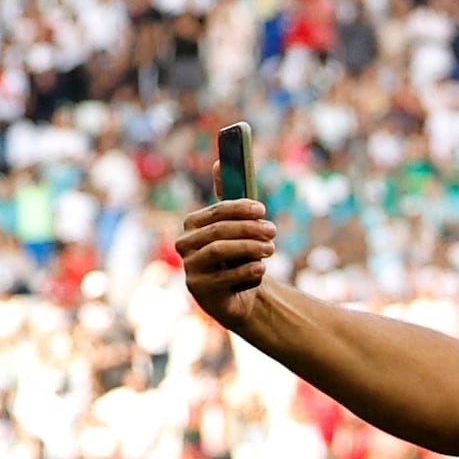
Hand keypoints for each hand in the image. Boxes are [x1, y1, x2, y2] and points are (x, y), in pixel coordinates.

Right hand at [178, 196, 279, 322]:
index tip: (262, 210)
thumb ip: (230, 201)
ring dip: (250, 247)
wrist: (237, 296)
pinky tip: (260, 268)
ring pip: (220, 250)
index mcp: (192, 225)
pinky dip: (247, 270)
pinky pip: (226, 276)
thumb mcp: (236, 229)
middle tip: (272, 230)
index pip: (216, 211)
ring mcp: (191, 269)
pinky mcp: (201, 291)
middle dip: (249, 228)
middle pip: (218, 230)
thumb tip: (218, 163)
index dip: (240, 208)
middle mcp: (185, 245)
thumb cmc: (237, 256)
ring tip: (270, 248)